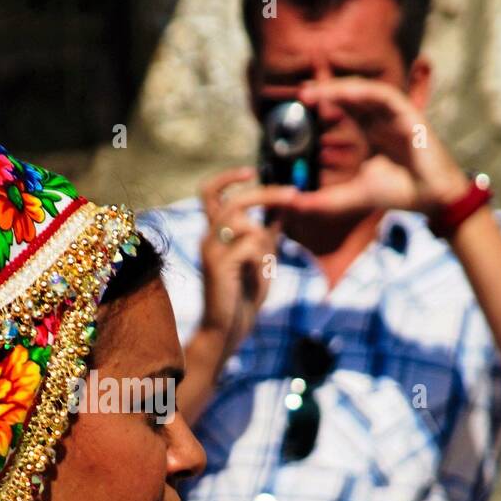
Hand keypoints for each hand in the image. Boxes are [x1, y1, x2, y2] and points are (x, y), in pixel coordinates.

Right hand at [198, 166, 295, 352]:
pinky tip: (257, 279)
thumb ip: (269, 231)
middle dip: (267, 194)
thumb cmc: (243, 295)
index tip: (252, 171)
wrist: (229, 329)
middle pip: (234, 199)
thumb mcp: (263, 257)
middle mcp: (208, 237)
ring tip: (265, 268)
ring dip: (267, 244)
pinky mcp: (219, 265)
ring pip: (249, 225)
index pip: (210, 193)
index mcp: (215, 233)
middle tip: (293, 194)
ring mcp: (211, 250)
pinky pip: (252, 248)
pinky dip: (263, 263)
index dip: (229, 177)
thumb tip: (285, 205)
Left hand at [285, 77, 471, 218]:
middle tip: (301, 92)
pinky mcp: (410, 114)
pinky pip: (385, 95)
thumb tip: (286, 201)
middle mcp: (381, 119)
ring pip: (365, 91)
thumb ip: (317, 201)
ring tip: (316, 91)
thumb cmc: (395, 194)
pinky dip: (364, 92)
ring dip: (340, 88)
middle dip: (326, 90)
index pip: (343, 108)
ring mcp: (396, 115)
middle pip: (351, 95)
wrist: (428, 200)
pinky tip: (343, 93)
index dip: (323, 102)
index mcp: (369, 132)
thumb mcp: (346, 198)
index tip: (300, 102)